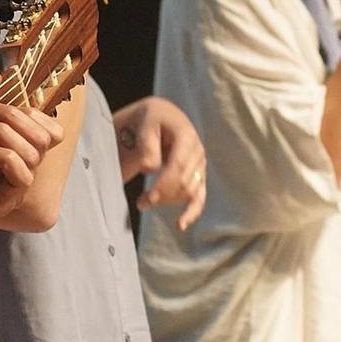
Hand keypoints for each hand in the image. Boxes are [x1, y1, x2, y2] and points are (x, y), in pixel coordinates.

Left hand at [0, 72, 62, 238]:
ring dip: (7, 133)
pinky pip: (24, 177)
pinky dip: (8, 157)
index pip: (51, 130)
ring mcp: (14, 187)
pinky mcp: (2, 202)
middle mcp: (22, 167)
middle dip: (15, 117)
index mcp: (19, 147)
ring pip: (36, 154)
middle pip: (47, 137)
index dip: (31, 111)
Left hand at [113, 96, 206, 228]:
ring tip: (143, 202)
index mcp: (186, 136)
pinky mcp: (198, 176)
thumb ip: (147, 145)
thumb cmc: (150, 119)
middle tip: (140, 202)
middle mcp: (198, 151)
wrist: (159, 116)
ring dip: (168, 201)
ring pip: (189, 191)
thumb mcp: (145, 124)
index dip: (164, 185)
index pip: (178, 166)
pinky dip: (192, 212)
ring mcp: (200, 165)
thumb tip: (150, 168)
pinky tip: (180, 224)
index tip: (147, 198)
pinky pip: (199, 197)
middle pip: (184, 182)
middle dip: (162, 195)